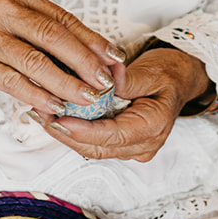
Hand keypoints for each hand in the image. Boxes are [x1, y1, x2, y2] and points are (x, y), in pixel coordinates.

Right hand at [0, 0, 125, 116]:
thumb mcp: (11, 17)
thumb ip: (44, 31)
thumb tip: (90, 57)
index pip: (64, 19)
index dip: (93, 40)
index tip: (115, 58)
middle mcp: (3, 10)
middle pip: (54, 36)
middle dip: (85, 62)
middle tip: (105, 82)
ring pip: (35, 61)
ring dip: (65, 82)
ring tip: (87, 99)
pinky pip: (12, 81)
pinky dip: (36, 95)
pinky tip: (54, 106)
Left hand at [40, 46, 209, 162]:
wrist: (177, 81)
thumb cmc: (166, 74)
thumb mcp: (149, 70)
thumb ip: (125, 78)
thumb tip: (103, 79)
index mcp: (154, 126)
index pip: (113, 135)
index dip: (83, 131)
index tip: (59, 119)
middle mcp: (143, 144)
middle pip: (97, 148)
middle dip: (66, 134)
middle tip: (40, 115)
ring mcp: (132, 148)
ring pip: (91, 148)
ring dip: (65, 134)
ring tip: (40, 115)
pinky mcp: (121, 145)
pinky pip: (93, 143)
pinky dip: (73, 132)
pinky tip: (54, 117)